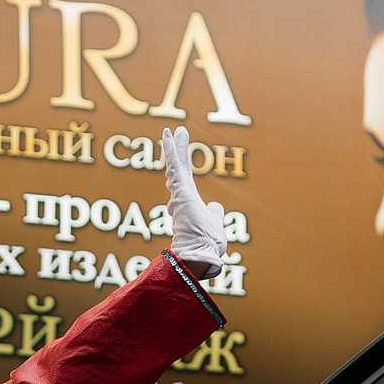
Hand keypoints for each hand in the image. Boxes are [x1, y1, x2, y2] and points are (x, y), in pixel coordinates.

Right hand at [163, 126, 225, 279]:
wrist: (200, 253)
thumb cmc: (208, 243)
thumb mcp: (214, 223)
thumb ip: (214, 213)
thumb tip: (215, 206)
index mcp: (190, 203)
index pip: (186, 179)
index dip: (183, 165)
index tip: (180, 154)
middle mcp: (182, 197)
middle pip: (179, 168)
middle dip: (178, 149)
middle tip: (175, 131)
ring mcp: (180, 194)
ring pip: (175, 165)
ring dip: (173, 146)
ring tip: (170, 130)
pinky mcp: (180, 191)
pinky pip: (175, 166)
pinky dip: (171, 150)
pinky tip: (167, 135)